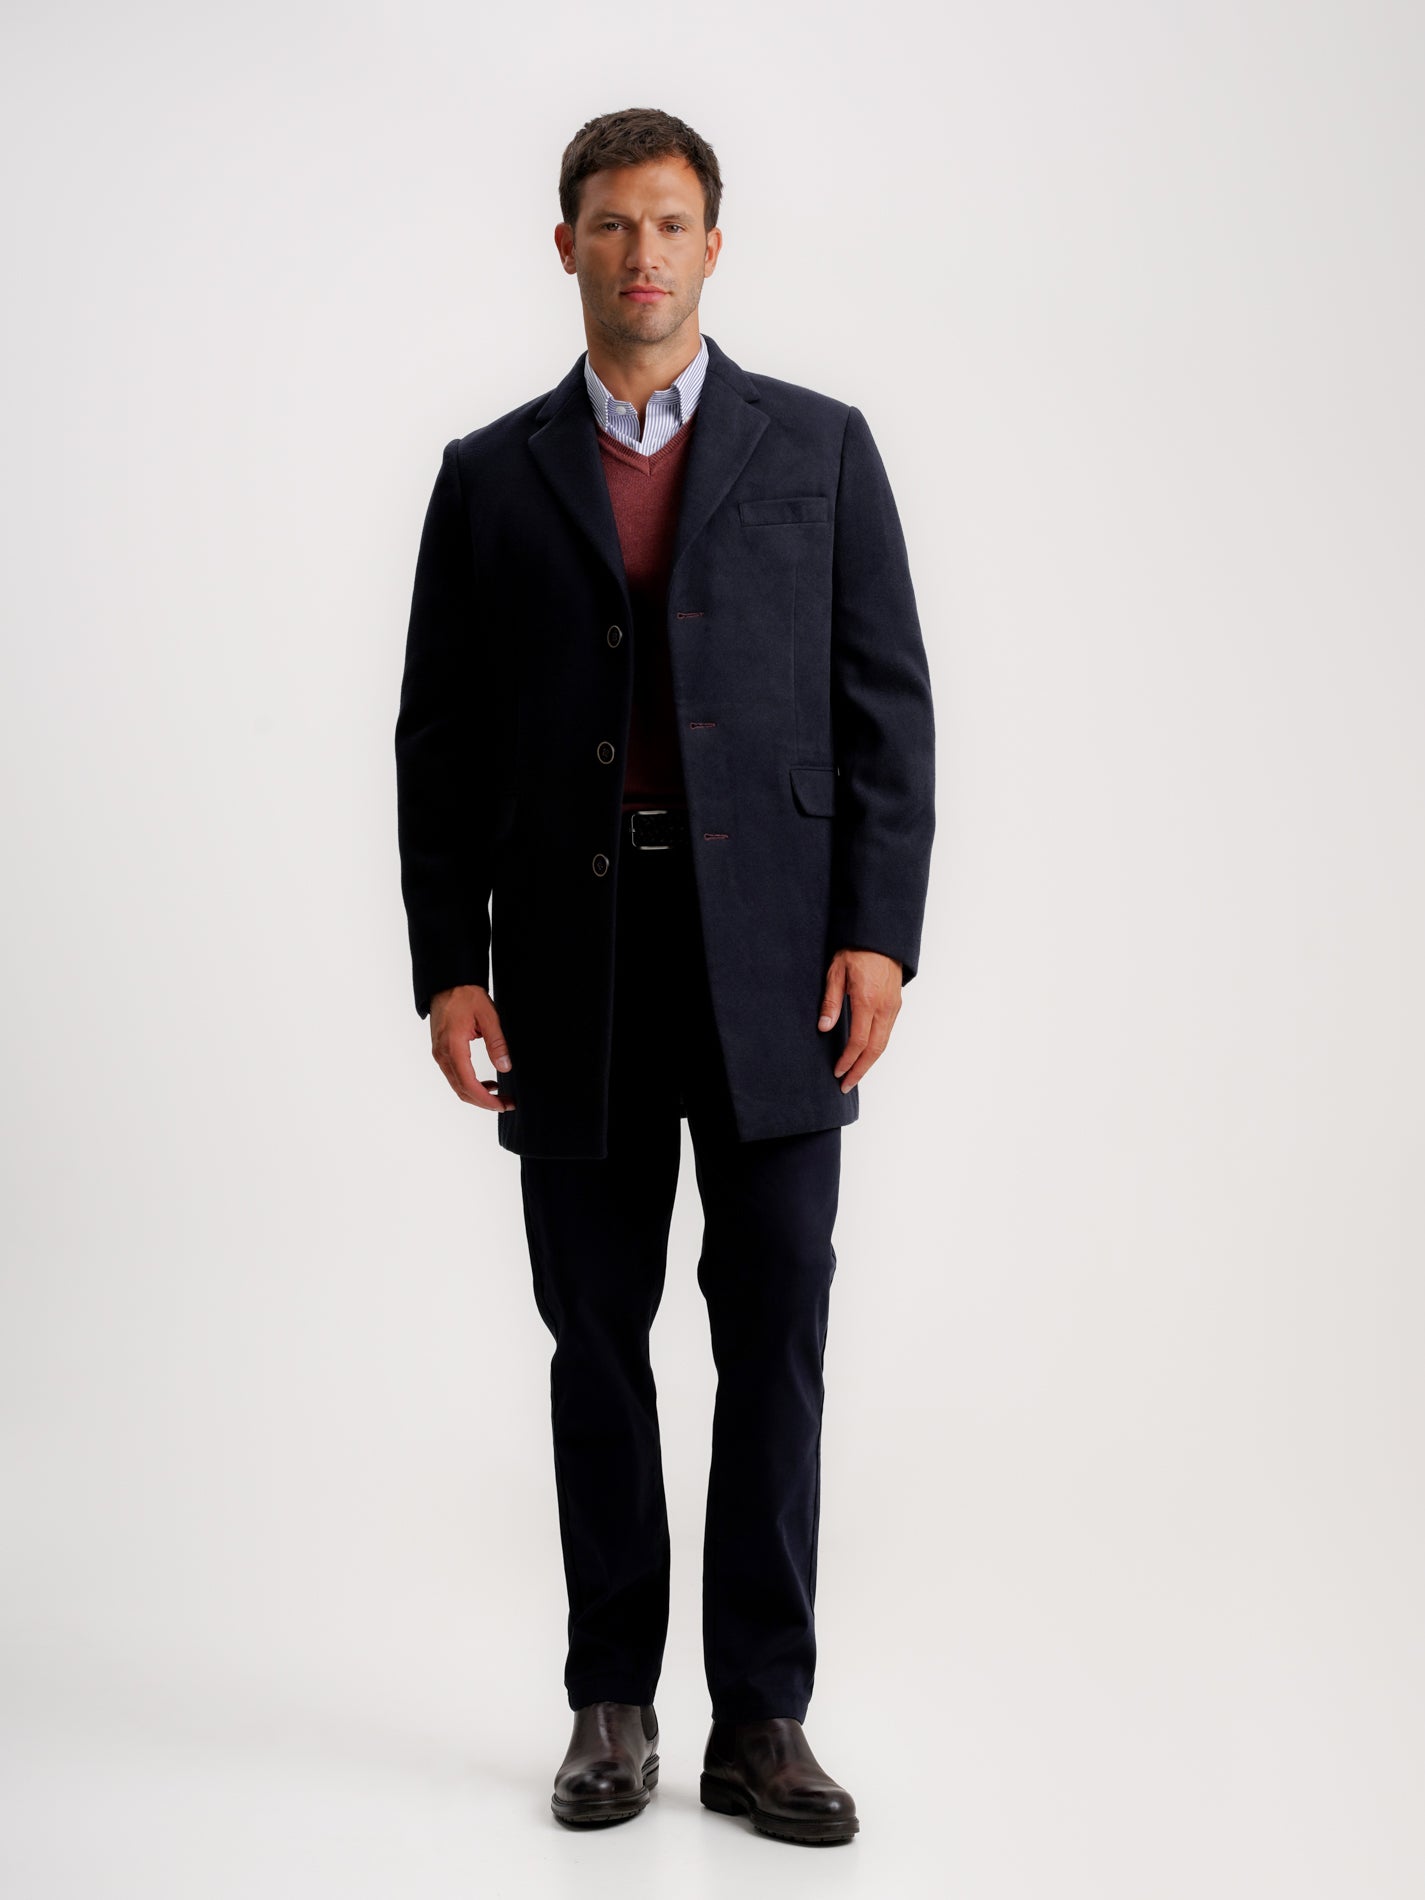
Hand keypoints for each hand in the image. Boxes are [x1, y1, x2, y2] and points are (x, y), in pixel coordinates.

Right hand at [429, 984, 514, 1109]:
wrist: (447, 983)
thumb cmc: (466, 995)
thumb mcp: (489, 1016)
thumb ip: (497, 1043)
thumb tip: (505, 1068)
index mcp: (453, 1046)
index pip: (468, 1084)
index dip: (486, 1100)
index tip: (503, 1105)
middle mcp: (442, 1054)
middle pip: (461, 1090)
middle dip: (484, 1102)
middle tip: (507, 1104)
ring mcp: (439, 1054)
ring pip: (457, 1086)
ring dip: (478, 1095)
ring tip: (500, 1095)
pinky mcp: (441, 1052)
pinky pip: (454, 1076)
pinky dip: (470, 1084)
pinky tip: (487, 1083)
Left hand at [817, 949, 902, 1092]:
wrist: (881, 936)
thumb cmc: (856, 950)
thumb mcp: (836, 972)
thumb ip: (830, 1002)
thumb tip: (824, 1028)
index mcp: (867, 1000)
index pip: (858, 1041)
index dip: (847, 1060)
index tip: (837, 1072)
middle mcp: (884, 1007)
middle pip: (875, 1050)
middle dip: (860, 1070)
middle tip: (846, 1085)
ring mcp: (893, 1007)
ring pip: (884, 1043)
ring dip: (869, 1062)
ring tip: (855, 1075)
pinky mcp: (896, 1004)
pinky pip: (887, 1032)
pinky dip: (877, 1048)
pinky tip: (866, 1054)